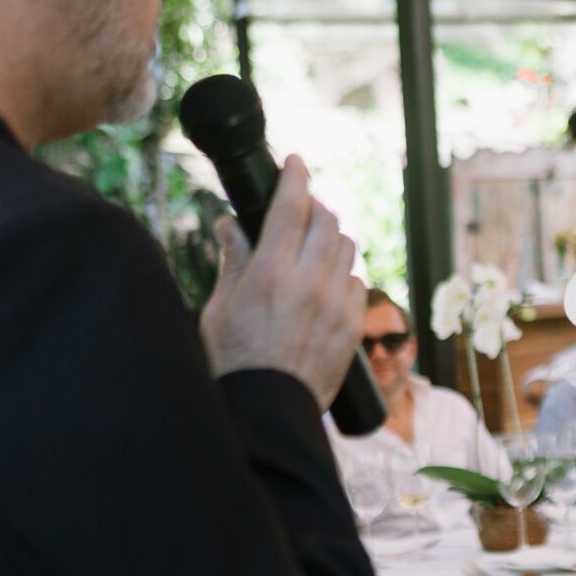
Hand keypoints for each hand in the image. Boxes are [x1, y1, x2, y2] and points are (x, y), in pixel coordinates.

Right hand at [199, 155, 363, 410]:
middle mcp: (310, 284)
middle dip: (313, 207)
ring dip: (329, 239)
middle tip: (299, 208)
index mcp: (271, 274)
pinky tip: (323, 284)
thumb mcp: (219, 308)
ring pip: (346, 248)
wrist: (266, 413)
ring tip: (309, 246)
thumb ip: (234, 260)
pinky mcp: (352, 327)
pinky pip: (356, 282)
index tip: (295, 163)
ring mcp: (336, 306)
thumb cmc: (231, 363)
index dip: (296, 176)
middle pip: (326, 221)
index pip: (292, 206)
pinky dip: (341, 275)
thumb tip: (230, 223)